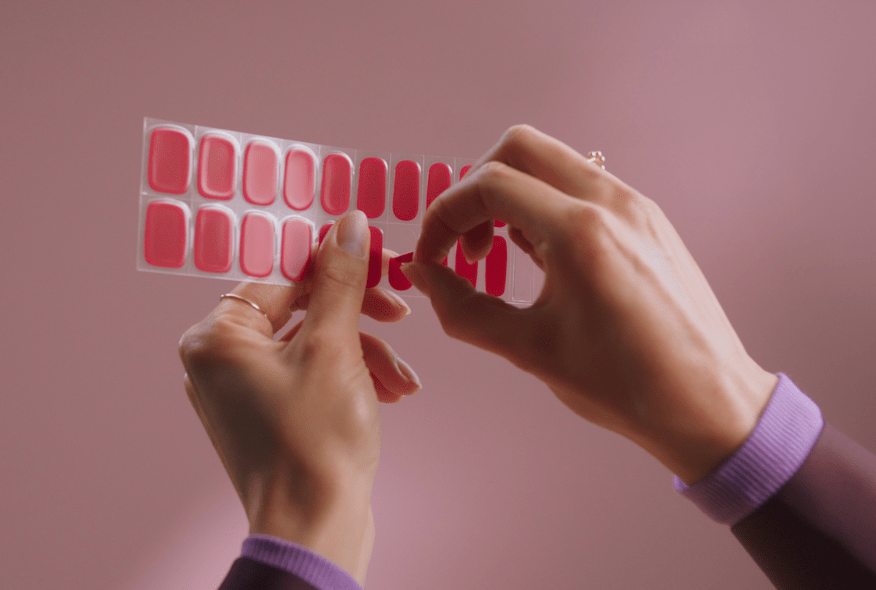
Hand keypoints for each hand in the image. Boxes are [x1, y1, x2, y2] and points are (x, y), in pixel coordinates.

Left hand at [179, 211, 420, 584]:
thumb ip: (340, 280)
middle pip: (299, 309)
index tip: (377, 261)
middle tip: (399, 312)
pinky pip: (311, 375)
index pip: (280, 274)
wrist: (315, 528)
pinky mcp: (269, 413)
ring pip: (312, 344)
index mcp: (216, 337)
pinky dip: (350, 377)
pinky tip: (390, 393)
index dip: (334, 266)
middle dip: (357, 318)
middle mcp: (220, 360)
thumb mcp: (333, 346)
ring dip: (364, 354)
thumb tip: (347, 223)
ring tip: (401, 380)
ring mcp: (243, 390)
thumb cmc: (314, 442)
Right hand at [402, 125, 776, 483]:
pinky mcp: (649, 220)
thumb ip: (463, 309)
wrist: (710, 403)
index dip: (444, 216)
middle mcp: (612, 202)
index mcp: (581, 232)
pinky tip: (544, 259)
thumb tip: (424, 278)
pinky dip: (546, 206)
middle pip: (519, 148)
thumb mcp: (531, 350)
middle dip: (475, 189)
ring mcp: (636, 206)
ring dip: (512, 195)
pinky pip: (583, 187)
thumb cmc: (627, 386)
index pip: (489, 185)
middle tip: (465, 244)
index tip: (432, 256)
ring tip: (502, 255)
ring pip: (553, 162)